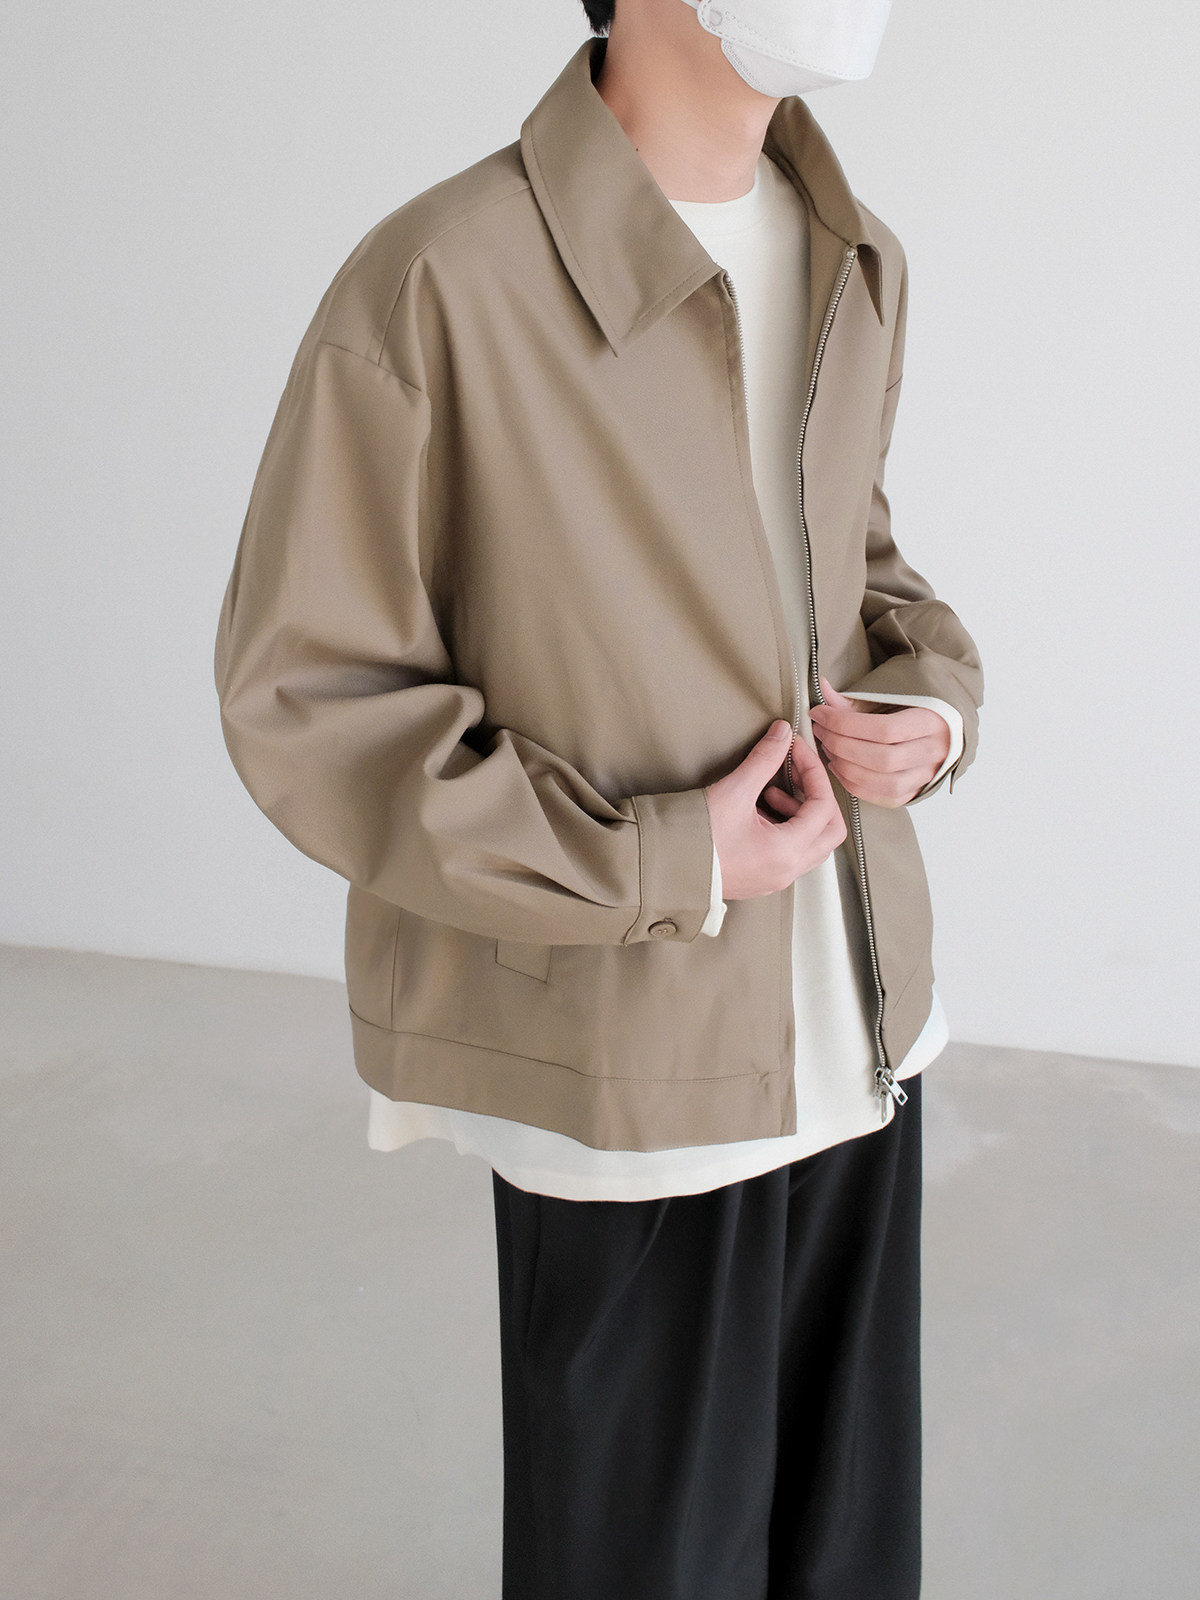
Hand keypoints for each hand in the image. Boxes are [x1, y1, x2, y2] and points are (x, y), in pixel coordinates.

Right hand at [705, 721, 847, 900]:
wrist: (663, 867)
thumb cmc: (694, 839)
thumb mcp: (733, 791)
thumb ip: (763, 759)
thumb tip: (782, 734)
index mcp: (786, 851)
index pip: (823, 806)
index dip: (814, 772)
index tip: (796, 751)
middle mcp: (787, 870)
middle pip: (830, 831)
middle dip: (818, 796)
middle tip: (798, 774)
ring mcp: (776, 878)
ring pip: (814, 844)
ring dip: (802, 813)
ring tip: (772, 792)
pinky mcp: (762, 878)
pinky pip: (793, 852)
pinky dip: (789, 828)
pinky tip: (761, 811)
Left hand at [808, 677, 949, 808]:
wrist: (945, 729)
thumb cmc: (914, 709)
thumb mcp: (890, 697)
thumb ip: (856, 699)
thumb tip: (823, 689)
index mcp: (930, 722)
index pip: (884, 729)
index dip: (844, 723)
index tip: (819, 713)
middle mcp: (932, 752)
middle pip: (881, 758)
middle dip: (841, 744)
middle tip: (820, 730)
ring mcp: (926, 775)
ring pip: (882, 782)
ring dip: (845, 767)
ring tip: (828, 748)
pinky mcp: (915, 791)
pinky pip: (882, 797)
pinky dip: (854, 784)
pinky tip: (839, 767)